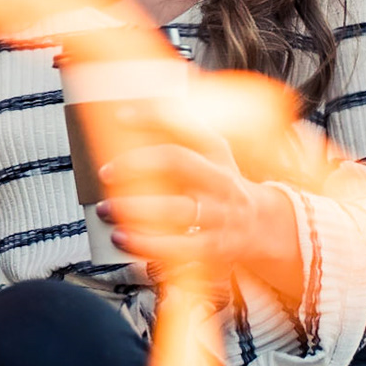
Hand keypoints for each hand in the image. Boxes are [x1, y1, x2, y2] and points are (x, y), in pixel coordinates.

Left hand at [97, 111, 302, 307]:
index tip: (120, 115)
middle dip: (139, 163)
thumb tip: (123, 126)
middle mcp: (220, 180)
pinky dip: (147, 245)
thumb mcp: (208, 157)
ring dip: (136, 210)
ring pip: (178, 211)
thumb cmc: (217, 186)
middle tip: (105, 171)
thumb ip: (174, 141)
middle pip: (180, 163)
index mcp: (217, 153)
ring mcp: (219, 215)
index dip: (153, 117)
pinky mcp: (213, 247)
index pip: (187, 125)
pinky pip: (180, 249)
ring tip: (106, 209)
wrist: (261, 226)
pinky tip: (125, 239)